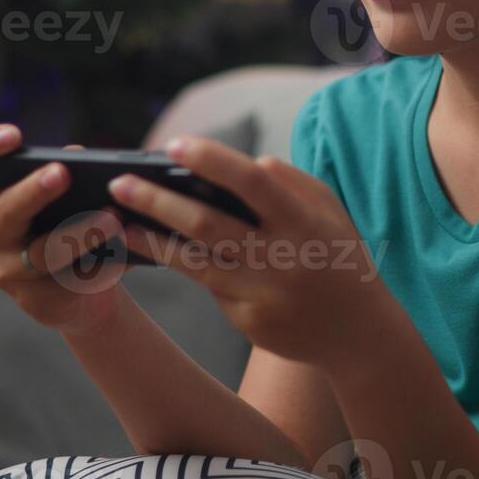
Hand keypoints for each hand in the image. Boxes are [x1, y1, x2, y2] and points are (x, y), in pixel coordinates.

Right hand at [0, 125, 130, 335]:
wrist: (84, 296)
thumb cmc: (74, 232)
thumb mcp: (71, 201)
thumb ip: (73, 175)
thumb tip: (81, 156)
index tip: (14, 134)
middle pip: (6, 209)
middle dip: (34, 190)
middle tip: (62, 172)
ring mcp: (11, 272)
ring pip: (44, 251)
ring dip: (82, 232)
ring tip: (114, 219)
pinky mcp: (37, 302)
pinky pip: (71, 281)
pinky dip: (103, 266)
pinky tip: (125, 256)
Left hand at [107, 136, 397, 372]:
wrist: (359, 334)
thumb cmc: (339, 257)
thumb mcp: (329, 212)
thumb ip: (290, 182)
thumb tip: (241, 164)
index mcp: (303, 222)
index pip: (252, 182)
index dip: (212, 160)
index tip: (173, 144)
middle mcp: (281, 258)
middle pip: (206, 225)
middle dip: (157, 201)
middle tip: (120, 183)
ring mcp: (262, 295)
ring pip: (195, 263)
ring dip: (152, 240)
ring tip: (120, 221)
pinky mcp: (248, 323)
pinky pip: (210, 287)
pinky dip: (184, 266)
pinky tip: (154, 249)